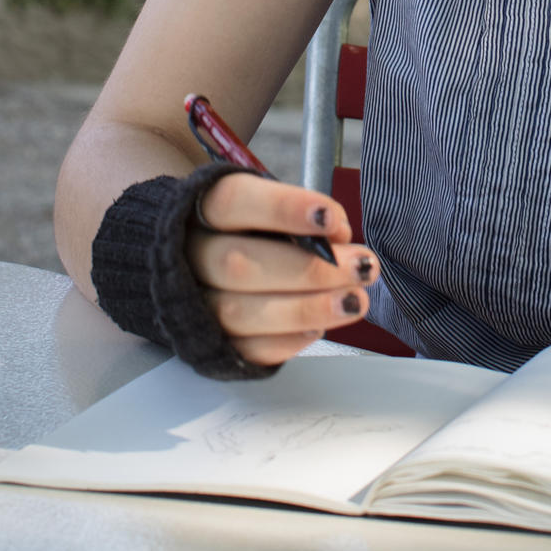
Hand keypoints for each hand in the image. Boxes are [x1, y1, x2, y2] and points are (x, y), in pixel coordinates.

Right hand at [189, 173, 381, 366]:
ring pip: (239, 312)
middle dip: (309, 269)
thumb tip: (338, 234)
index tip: (331, 216)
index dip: (282, 208)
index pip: (232, 202)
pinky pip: (245, 349)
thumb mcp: (268, 205)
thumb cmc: (247, 228)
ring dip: (306, 308)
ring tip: (354, 300)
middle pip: (237, 264)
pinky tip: (318, 327)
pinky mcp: (210, 342)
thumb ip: (300, 213)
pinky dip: (286, 340)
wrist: (198, 266)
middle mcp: (188, 255)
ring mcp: (194, 303)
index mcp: (199, 208)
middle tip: (362, 266)